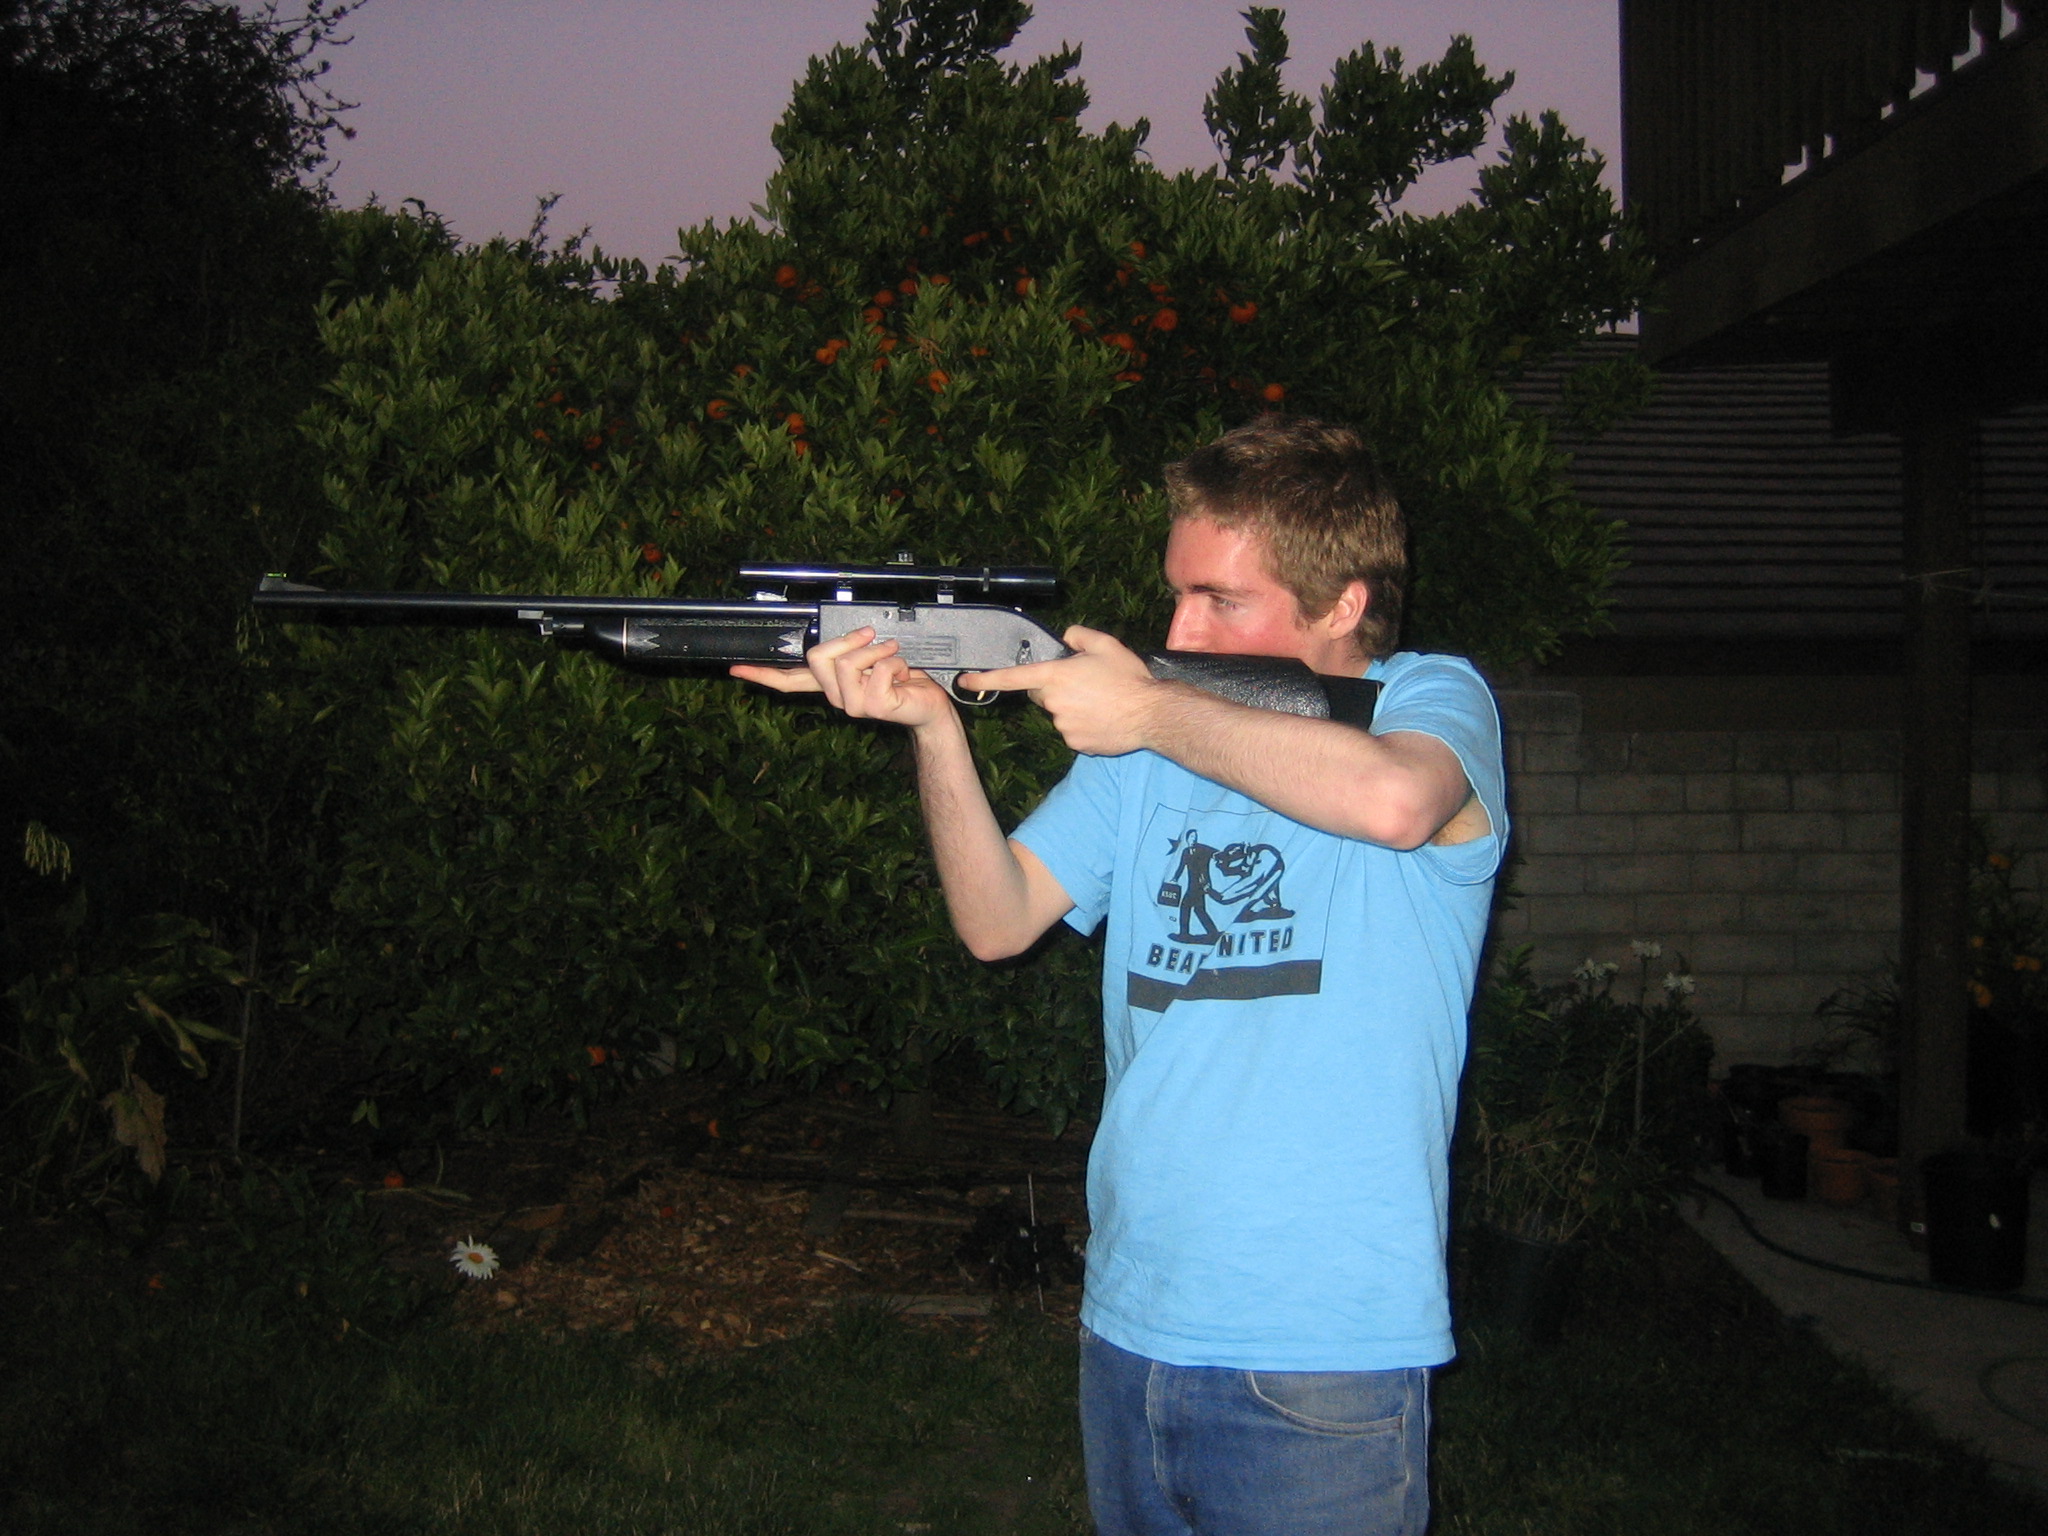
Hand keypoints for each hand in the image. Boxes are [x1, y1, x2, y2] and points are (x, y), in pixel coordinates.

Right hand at [730, 627, 955, 728]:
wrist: (930, 704)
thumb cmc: (904, 680)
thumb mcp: (872, 656)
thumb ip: (853, 649)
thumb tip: (850, 634)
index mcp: (832, 684)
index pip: (789, 680)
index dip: (762, 674)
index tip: (736, 669)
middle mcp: (837, 697)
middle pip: (818, 656)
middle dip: (849, 640)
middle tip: (874, 639)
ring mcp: (852, 706)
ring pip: (847, 662)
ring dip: (877, 650)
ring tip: (893, 657)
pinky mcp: (872, 707)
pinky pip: (877, 668)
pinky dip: (896, 661)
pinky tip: (902, 674)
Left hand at [960, 625, 1162, 754]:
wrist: (1152, 715)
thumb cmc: (1129, 679)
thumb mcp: (1105, 645)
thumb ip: (1078, 635)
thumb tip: (1066, 638)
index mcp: (1056, 676)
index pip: (1012, 677)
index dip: (985, 678)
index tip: (965, 680)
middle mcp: (1054, 703)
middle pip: (1042, 694)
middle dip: (1056, 688)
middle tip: (1085, 682)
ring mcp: (1063, 726)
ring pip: (1058, 713)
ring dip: (1072, 707)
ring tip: (1102, 701)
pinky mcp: (1075, 743)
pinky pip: (1072, 731)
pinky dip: (1083, 724)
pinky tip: (1103, 717)